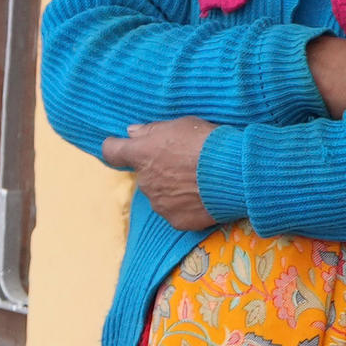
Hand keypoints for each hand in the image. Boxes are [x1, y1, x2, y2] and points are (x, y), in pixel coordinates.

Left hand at [103, 119, 219, 231]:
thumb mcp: (181, 124)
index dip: (116, 147)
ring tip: (199, 182)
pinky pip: (176, 212)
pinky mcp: (176, 220)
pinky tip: (204, 198)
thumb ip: (152, 130)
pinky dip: (187, 206)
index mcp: (141, 154)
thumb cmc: (207, 143)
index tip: (122, 146)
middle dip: (158, 170)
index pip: (111, 151)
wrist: (234, 174)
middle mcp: (144, 182)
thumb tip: (132, 133)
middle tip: (184, 164)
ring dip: (173, 189)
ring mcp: (159, 204)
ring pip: (160, 195)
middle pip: (143, 175)